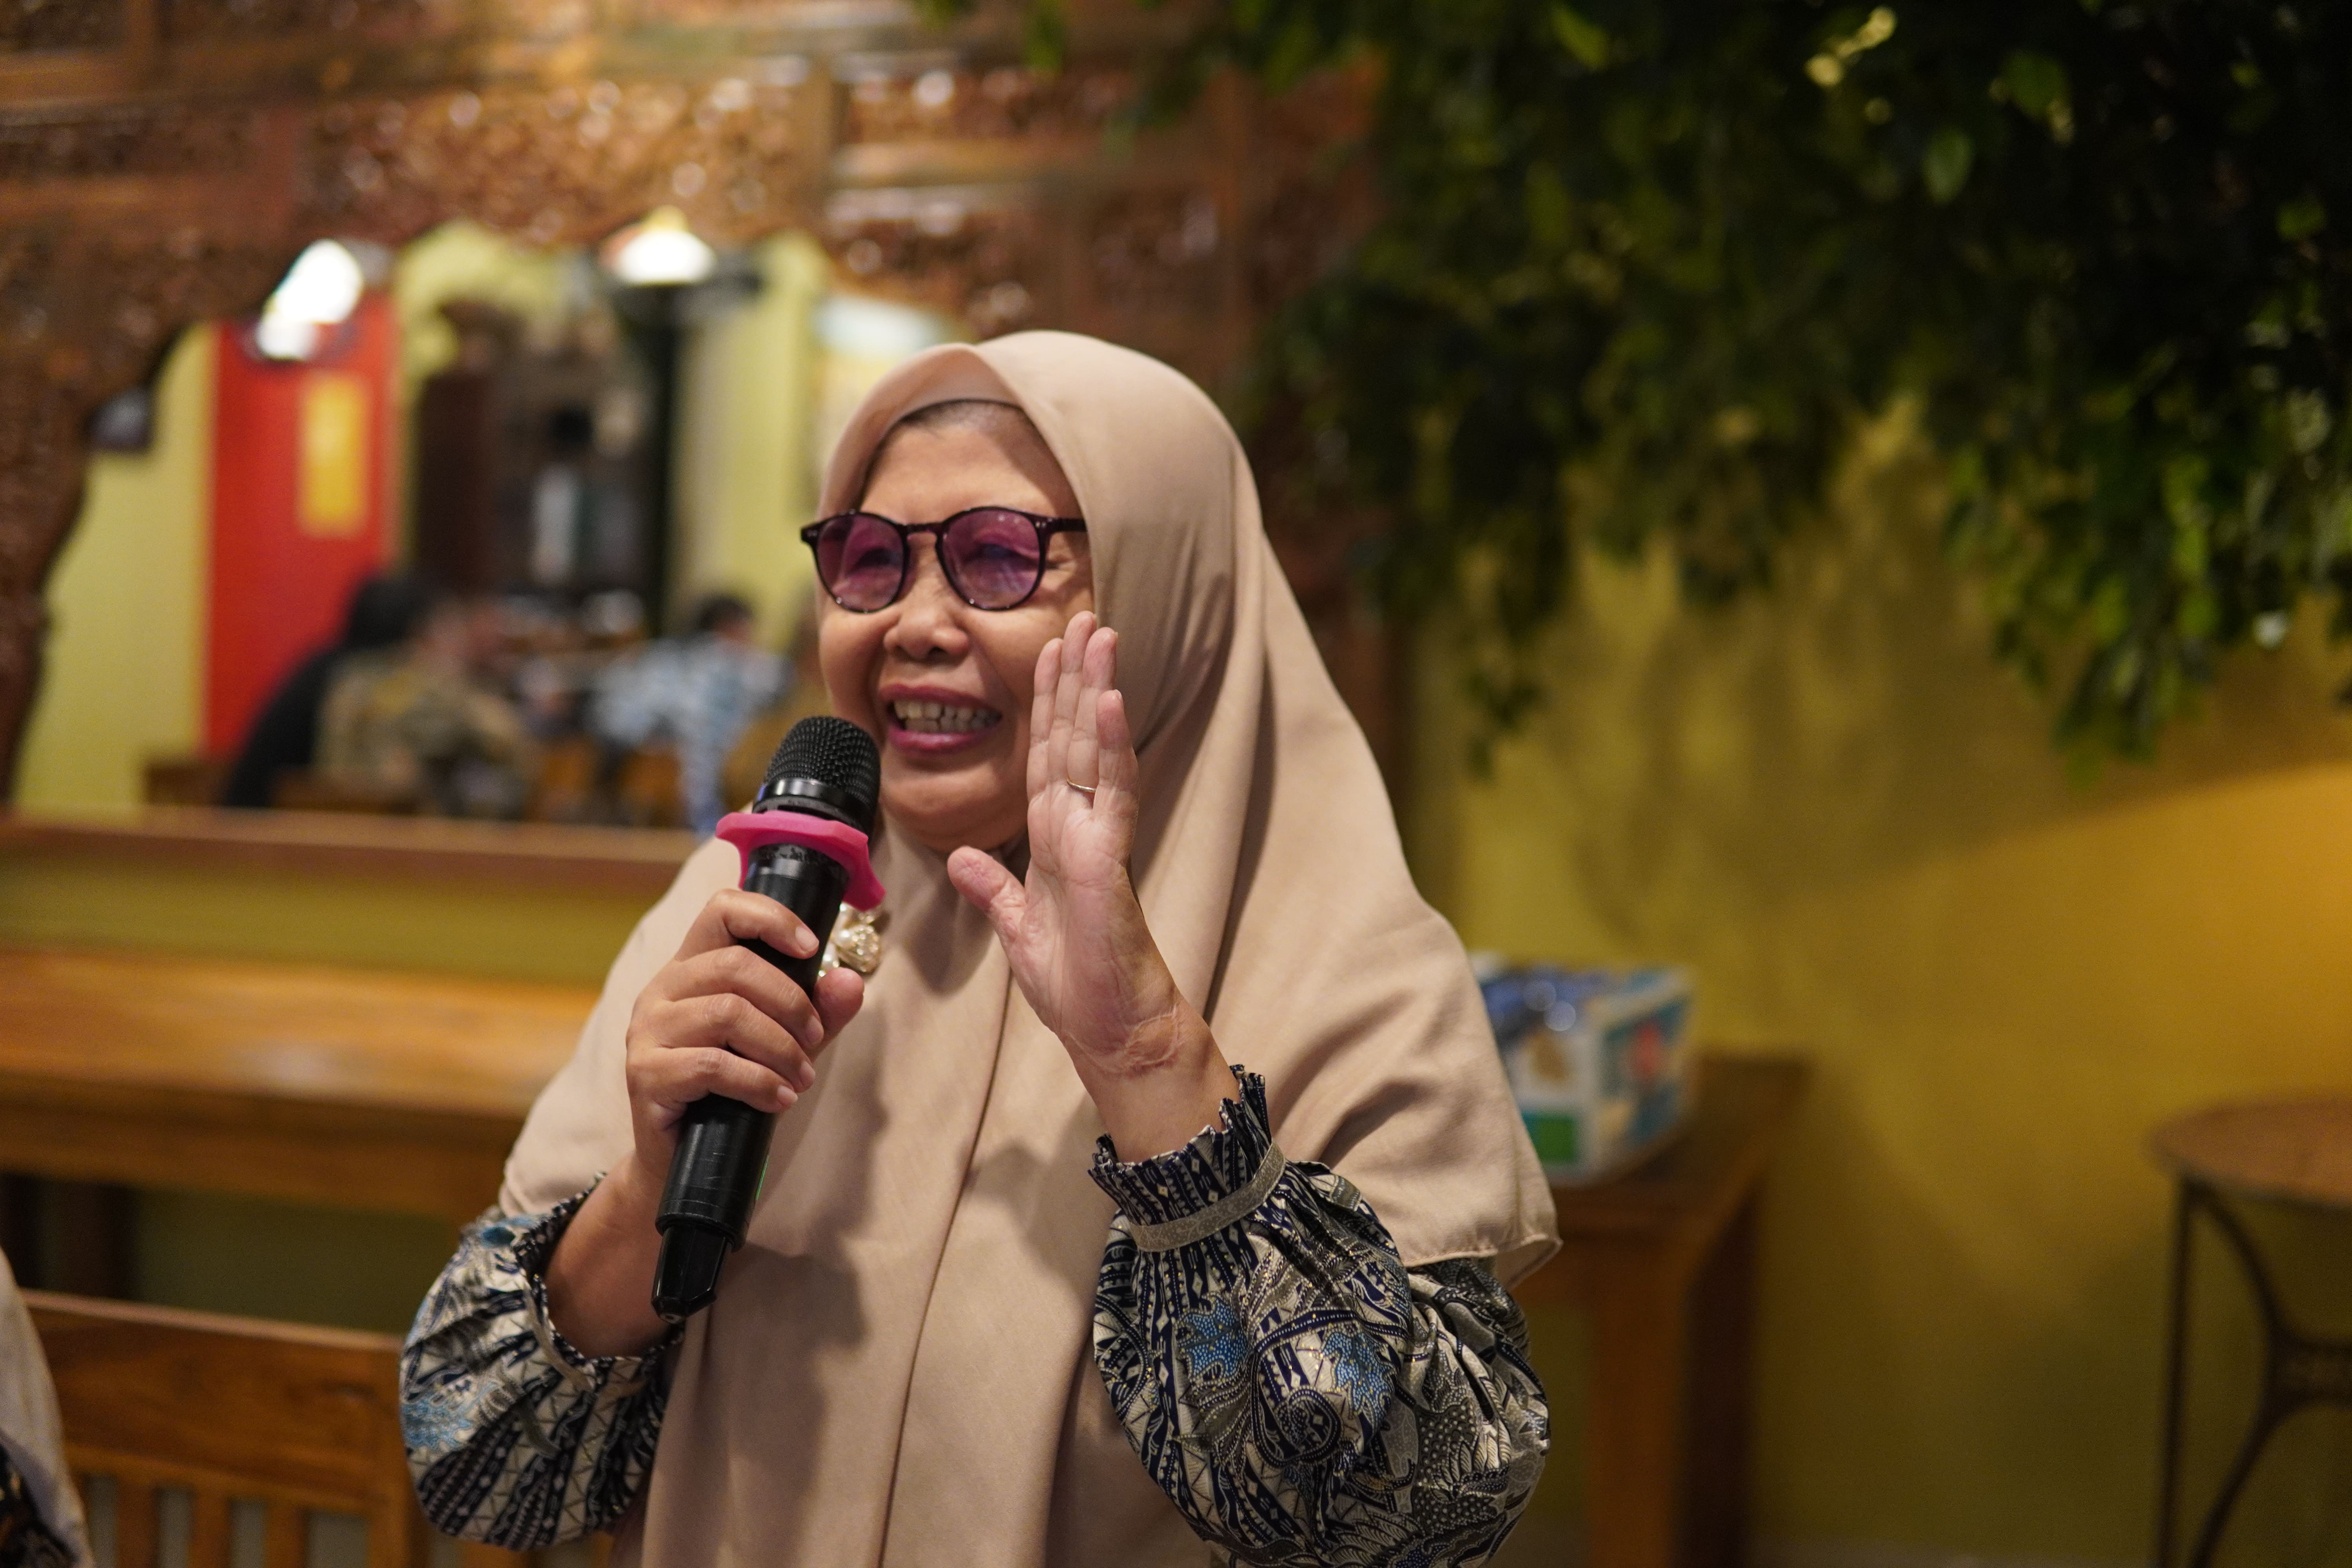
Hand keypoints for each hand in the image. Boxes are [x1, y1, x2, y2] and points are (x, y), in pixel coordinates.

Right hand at [620, 889, 866, 1180]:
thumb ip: (819, 1011)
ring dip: (780, 1047)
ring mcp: (647, 1031)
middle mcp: (662, 990)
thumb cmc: (735, 1091)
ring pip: (727, 1013)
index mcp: (692, 968)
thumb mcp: (786, 1043)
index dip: (770, 917)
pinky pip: (712, 1065)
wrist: (689, 1160)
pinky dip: (759, 1082)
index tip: (812, 947)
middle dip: (791, 1002)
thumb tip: (850, 980)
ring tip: (802, 1077)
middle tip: (814, 1040)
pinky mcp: (645, 1074)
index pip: (722, 909)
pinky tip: (779, 1100)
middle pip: (734, 965)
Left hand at [946, 613, 1232, 1157]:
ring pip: (1095, 751)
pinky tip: (1110, 701)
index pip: (1047, 759)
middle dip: (1075, 679)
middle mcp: (1079, 831)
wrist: (1111, 1034)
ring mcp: (1099, 841)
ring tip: (1099, 634)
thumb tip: (959, 856)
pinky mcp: (1110, 862)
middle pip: (1073, 740)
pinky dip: (1110, 746)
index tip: (1051, 654)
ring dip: (1096, 691)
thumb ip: (991, 889)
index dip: (1047, 706)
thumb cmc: (1076, 988)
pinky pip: (1111, 794)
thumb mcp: (1016, 930)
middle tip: (1082, 618)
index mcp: (1055, 842)